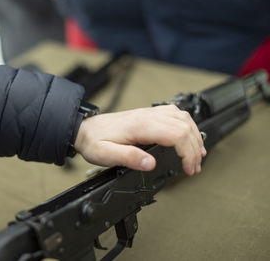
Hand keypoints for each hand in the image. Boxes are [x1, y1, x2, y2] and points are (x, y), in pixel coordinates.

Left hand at [74, 104, 205, 174]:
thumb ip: (129, 158)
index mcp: (140, 126)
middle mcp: (147, 116)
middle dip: (195, 148)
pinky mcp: (148, 115)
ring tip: (197, 154)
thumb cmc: (95, 141)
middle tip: (194, 167)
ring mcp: (149, 113)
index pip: (176, 135)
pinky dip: (186, 125)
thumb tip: (151, 164)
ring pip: (182, 117)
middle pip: (184, 126)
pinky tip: (187, 135)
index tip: (188, 168)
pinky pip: (175, 114)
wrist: (85, 129)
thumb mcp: (106, 154)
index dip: (188, 153)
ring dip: (194, 135)